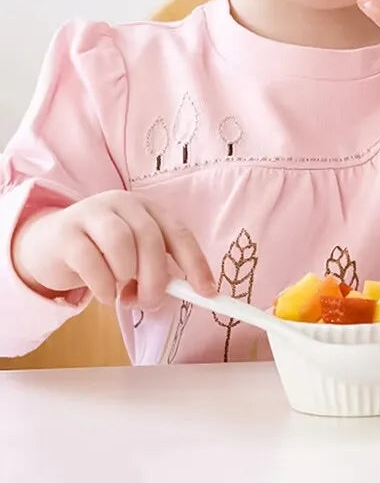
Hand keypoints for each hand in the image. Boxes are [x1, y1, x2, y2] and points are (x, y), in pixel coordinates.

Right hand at [11, 191, 215, 308]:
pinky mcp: (66, 232)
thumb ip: (157, 268)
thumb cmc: (102, 253)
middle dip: (155, 277)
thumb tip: (189, 293)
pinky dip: (103, 285)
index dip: (195, 263)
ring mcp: (93, 213)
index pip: (180, 233)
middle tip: (148, 301)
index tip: (206, 292)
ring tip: (121, 294)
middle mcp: (124, 204)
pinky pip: (90, 260)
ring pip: (121, 242)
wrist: (47, 244)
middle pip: (150, 238)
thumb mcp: (135, 256)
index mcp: (149, 209)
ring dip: (127, 277)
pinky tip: (104, 295)